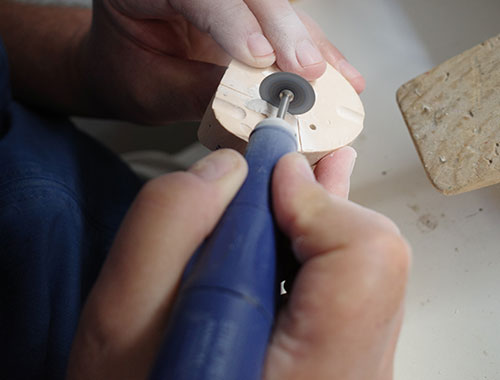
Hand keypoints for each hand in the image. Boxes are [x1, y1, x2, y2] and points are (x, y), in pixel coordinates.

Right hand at [67, 148, 408, 379]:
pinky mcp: (341, 368)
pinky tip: (289, 235)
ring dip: (316, 225)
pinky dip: (315, 254)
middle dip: (318, 202)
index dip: (318, 201)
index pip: (363, 258)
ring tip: (288, 192)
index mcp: (311, 374)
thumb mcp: (123, 324)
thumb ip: (166, 226)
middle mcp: (349, 377)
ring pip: (365, 275)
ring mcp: (352, 373)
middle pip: (372, 260)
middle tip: (285, 167)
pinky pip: (351, 295)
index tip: (272, 174)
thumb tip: (229, 169)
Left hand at [78, 0, 363, 122]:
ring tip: (325, 71)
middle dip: (277, 24)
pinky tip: (328, 63)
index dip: (230, 16)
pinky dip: (302, 37)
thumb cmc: (125, 72)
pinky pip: (273, 7)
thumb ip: (202, 92)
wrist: (118, 64)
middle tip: (306, 68)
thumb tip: (260, 100)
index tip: (261, 58)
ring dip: (298, 32)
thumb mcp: (153, 91)